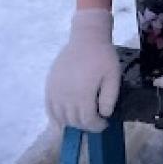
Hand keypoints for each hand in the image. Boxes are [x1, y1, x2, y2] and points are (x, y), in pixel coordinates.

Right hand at [44, 9, 120, 132]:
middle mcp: (65, 96)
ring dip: (72, 122)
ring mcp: (55, 91)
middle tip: (95, 121)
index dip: (97, 126)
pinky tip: (64, 117)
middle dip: (86, 125)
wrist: (86, 37)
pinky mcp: (49, 85)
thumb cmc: (102, 56)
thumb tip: (103, 115)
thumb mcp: (113, 76)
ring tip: (82, 118)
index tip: (104, 123)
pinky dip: (56, 117)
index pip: (87, 121)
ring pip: (60, 118)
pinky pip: (49, 108)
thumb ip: (109, 98)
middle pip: (74, 121)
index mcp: (82, 94)